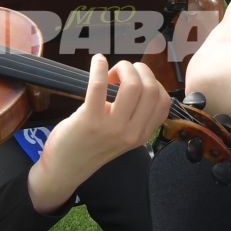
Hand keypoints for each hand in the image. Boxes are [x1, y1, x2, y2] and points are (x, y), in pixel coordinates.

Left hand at [31, 57, 170, 209]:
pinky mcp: (89, 120)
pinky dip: (99, 68)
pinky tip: (97, 62)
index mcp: (142, 134)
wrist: (66, 167)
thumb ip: (133, 115)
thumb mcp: (123, 136)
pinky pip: (99, 86)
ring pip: (132, 85)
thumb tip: (134, 78)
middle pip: (151, 88)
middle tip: (121, 73)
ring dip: (123, 68)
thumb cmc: (92, 146)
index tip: (136, 80)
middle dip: (138, 70)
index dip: (153, 82)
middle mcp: (132, 132)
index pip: (164, 101)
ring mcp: (112, 127)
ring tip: (110, 72)